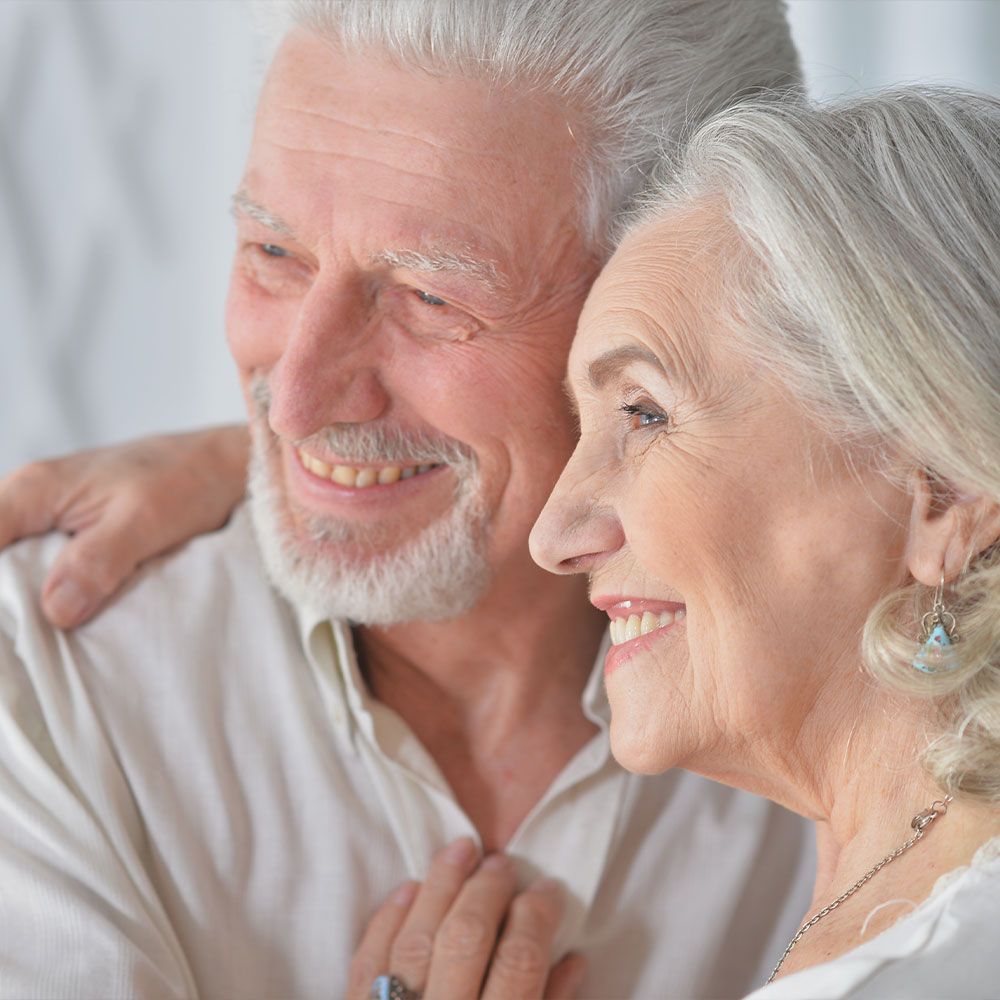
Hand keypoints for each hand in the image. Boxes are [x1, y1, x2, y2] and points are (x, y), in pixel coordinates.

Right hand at [0, 425, 248, 628]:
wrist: (225, 464)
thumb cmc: (190, 478)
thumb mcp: (145, 522)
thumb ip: (96, 561)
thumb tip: (55, 610)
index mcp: (34, 490)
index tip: (10, 631)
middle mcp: (31, 499)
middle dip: (7, 603)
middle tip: (25, 648)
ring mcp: (50, 516)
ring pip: (15, 567)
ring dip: (27, 602)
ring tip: (47, 643)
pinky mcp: (74, 531)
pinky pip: (44, 566)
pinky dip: (53, 593)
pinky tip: (69, 621)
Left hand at [348, 838, 585, 999]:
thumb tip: (572, 958)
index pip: (518, 962)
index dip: (537, 916)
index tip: (548, 889)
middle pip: (465, 938)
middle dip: (489, 890)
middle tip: (505, 864)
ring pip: (414, 941)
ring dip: (439, 886)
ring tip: (461, 849)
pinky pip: (366, 964)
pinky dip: (387, 921)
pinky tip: (408, 889)